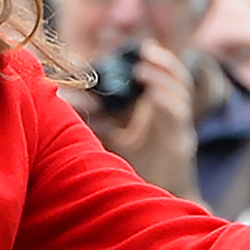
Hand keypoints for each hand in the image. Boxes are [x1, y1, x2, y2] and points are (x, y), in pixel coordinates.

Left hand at [88, 40, 200, 200]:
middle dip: (165, 62)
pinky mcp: (181, 144)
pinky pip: (177, 117)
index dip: (159, 61)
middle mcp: (173, 117)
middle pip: (179, 80)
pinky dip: (166, 102)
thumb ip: (98, 119)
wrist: (152, 202)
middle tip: (146, 50)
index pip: (166, 79)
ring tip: (142, 70)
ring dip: (164, 78)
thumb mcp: (115, 138)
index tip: (142, 48)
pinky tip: (152, 95)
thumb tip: (68, 99)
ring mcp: (179, 130)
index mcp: (161, 112)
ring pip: (180, 94)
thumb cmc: (135, 169)